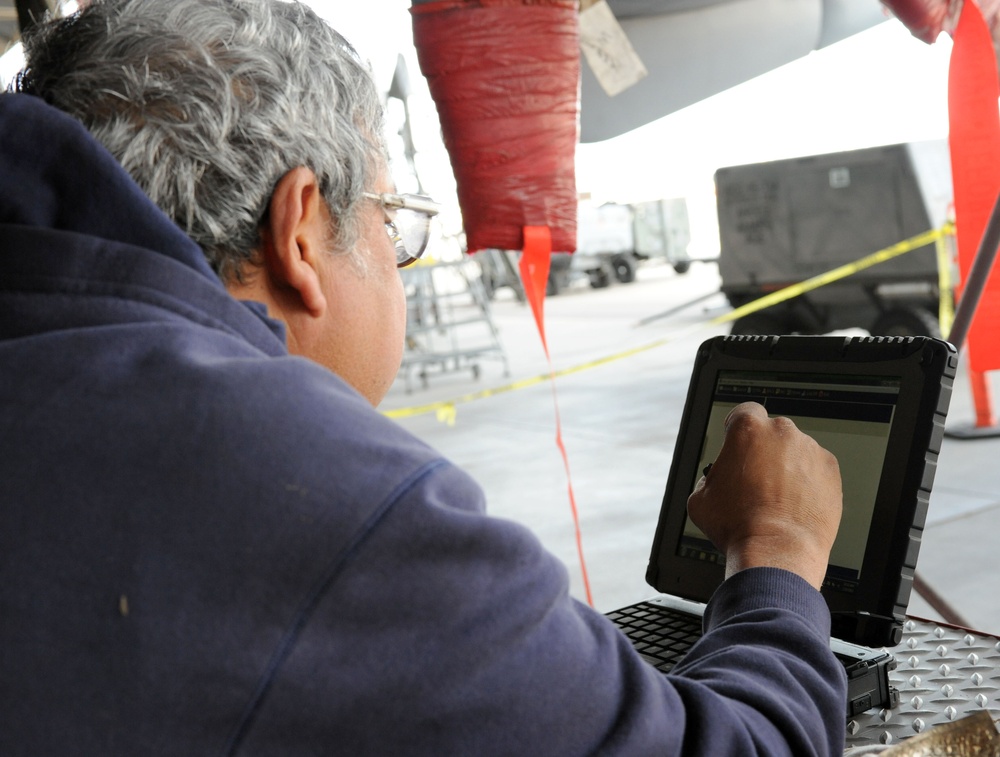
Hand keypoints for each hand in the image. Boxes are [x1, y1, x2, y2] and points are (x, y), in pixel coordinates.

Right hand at [687, 402, 842, 589]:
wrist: (776, 552)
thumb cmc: (738, 525)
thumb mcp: (700, 498)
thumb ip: (709, 477)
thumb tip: (716, 481)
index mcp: (748, 430)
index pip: (744, 411)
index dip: (738, 427)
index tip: (739, 441)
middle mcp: (782, 433)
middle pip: (772, 432)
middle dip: (764, 450)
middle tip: (755, 479)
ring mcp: (810, 450)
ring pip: (796, 451)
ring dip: (787, 467)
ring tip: (777, 498)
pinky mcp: (831, 471)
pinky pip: (816, 469)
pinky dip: (808, 482)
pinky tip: (795, 504)